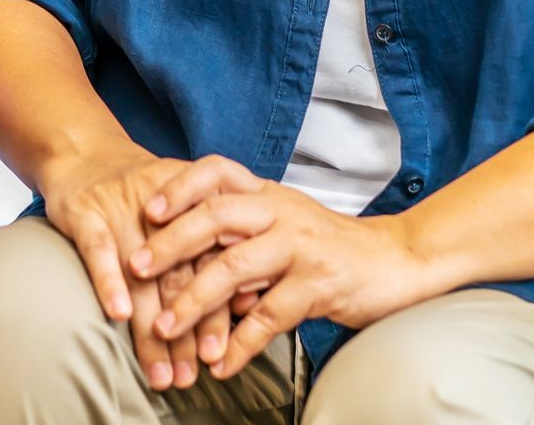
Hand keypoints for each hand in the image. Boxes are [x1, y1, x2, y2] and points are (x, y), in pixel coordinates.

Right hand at [38, 145, 233, 391]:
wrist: (84, 152)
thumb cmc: (139, 192)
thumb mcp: (184, 207)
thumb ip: (212, 249)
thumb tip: (249, 306)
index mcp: (196, 206)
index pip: (213, 265)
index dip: (216, 312)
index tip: (219, 356)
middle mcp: (164, 209)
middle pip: (180, 276)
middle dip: (186, 331)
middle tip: (189, 375)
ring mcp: (123, 209)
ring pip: (142, 273)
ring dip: (149, 326)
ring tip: (159, 370)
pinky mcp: (86, 211)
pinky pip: (98, 248)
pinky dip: (108, 280)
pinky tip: (118, 313)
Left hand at [128, 156, 439, 379]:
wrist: (396, 260)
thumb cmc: (329, 244)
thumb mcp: (283, 222)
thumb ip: (239, 233)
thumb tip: (180, 258)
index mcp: (267, 193)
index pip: (217, 172)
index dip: (180, 187)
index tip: (149, 210)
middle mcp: (281, 212)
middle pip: (216, 217)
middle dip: (171, 244)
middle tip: (137, 269)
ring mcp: (301, 246)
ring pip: (236, 268)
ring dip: (195, 301)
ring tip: (167, 328)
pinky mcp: (320, 284)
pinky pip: (271, 315)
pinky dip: (242, 343)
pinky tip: (221, 362)